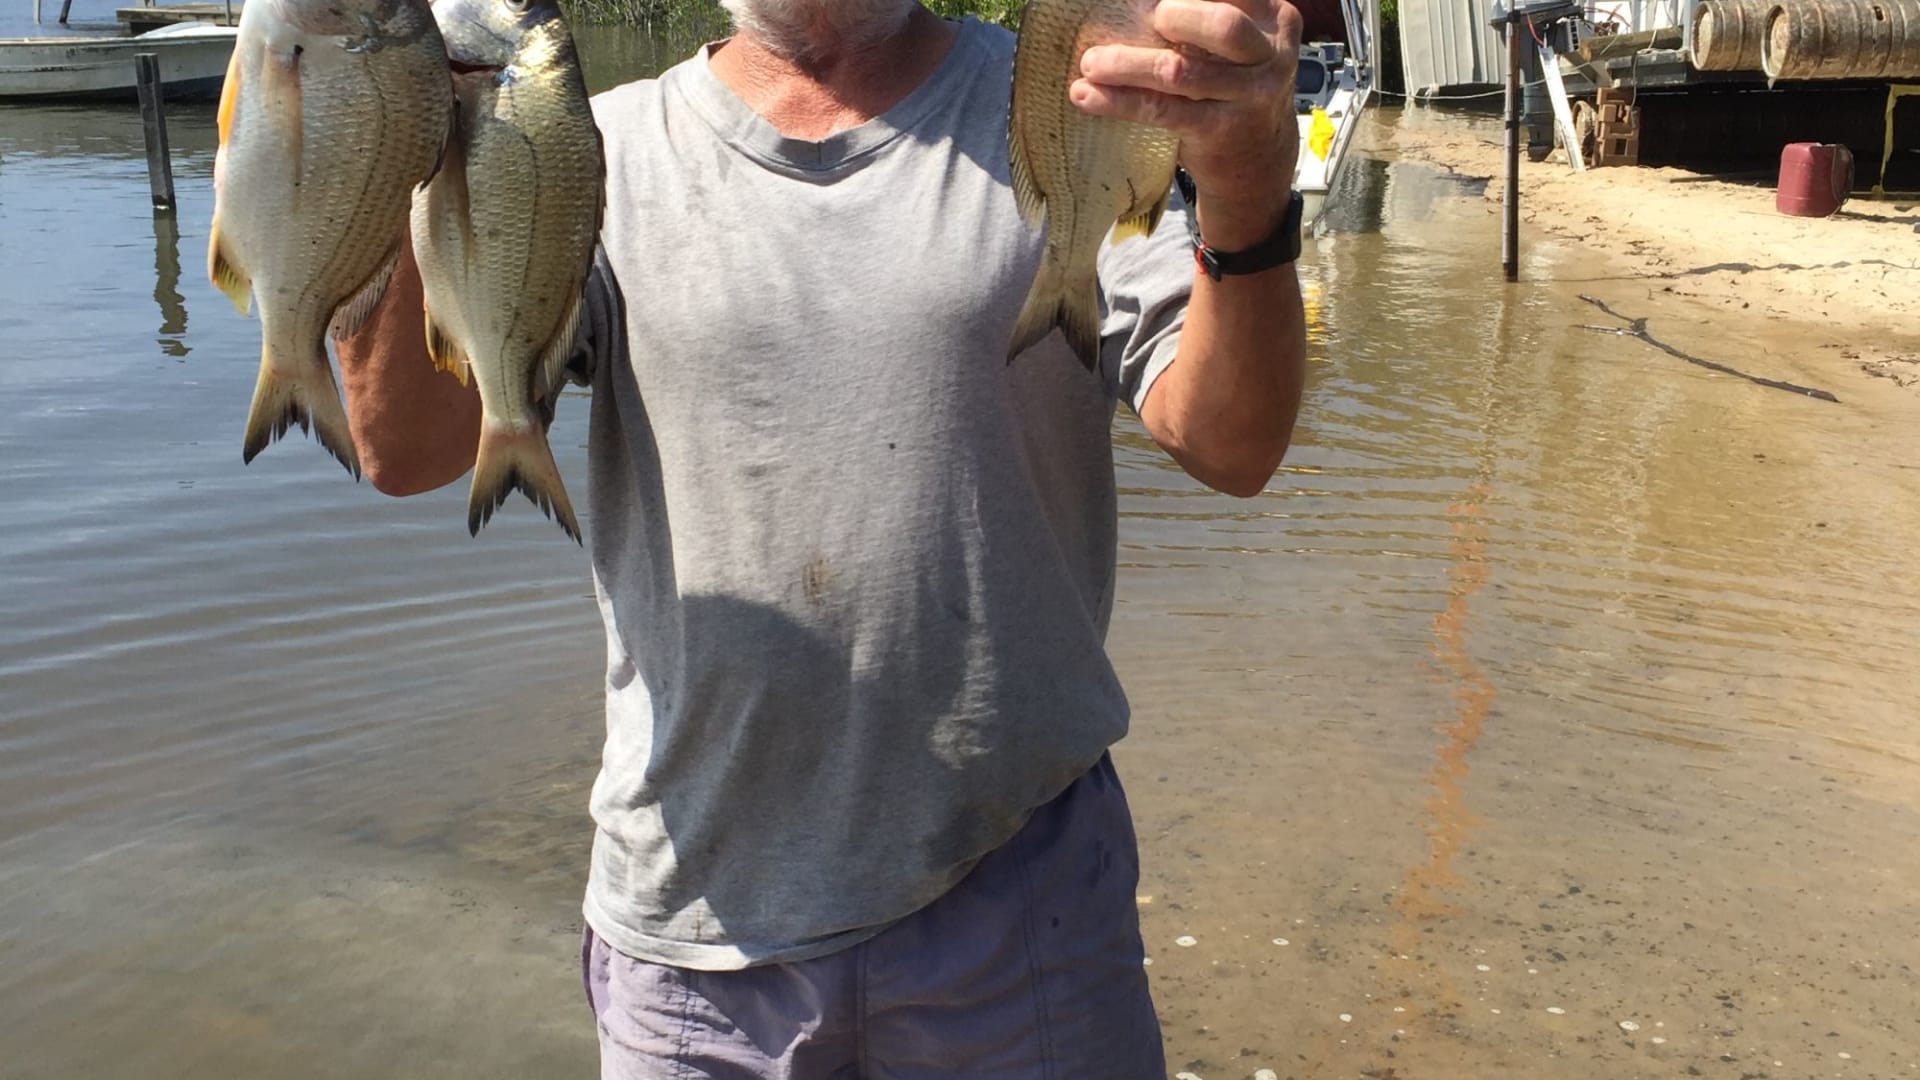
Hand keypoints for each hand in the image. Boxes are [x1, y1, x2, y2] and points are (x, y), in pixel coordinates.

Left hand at [1070, 0, 1303, 249]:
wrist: (1259, 160)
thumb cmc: (1236, 86)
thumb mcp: (1241, 44)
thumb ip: (1210, 16)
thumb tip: (1139, 2)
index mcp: (1274, 18)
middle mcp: (1269, 56)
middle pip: (1222, 25)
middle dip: (1176, 16)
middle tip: (1146, 18)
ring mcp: (1248, 98)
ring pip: (1180, 71)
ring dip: (1127, 64)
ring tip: (1091, 63)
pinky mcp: (1218, 131)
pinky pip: (1161, 110)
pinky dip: (1118, 101)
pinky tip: (1087, 95)